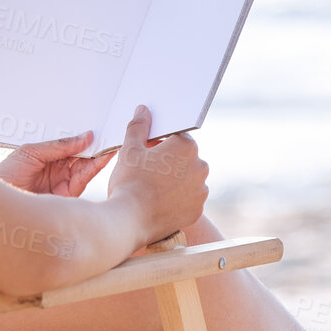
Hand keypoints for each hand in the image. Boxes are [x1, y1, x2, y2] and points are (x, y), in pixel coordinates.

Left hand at [0, 130, 109, 197]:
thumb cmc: (6, 176)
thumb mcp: (31, 152)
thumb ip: (58, 146)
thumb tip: (85, 137)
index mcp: (46, 158)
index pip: (70, 145)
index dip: (83, 137)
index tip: (96, 128)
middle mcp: (56, 170)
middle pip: (81, 155)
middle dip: (95, 144)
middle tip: (108, 133)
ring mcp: (63, 182)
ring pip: (87, 166)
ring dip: (99, 154)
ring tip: (109, 141)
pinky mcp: (68, 195)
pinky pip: (85, 177)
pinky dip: (96, 166)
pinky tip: (103, 156)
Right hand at [107, 106, 208, 242]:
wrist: (129, 220)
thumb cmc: (129, 182)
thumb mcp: (130, 150)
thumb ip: (139, 127)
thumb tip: (143, 111)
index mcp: (187, 147)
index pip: (177, 137)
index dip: (160, 143)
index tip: (147, 152)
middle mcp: (200, 167)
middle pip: (185, 159)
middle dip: (170, 162)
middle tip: (148, 171)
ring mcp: (201, 190)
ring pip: (188, 180)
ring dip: (176, 181)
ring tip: (153, 189)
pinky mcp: (197, 210)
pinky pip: (189, 200)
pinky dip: (178, 200)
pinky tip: (160, 202)